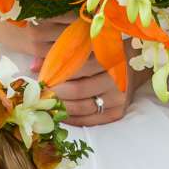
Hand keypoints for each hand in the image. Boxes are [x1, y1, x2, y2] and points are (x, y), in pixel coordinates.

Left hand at [15, 20, 133, 127]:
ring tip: (45, 105)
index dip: (56, 74)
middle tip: (38, 94)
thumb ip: (62, 54)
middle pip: (78, 90)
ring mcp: (118, 98)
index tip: (41, 78)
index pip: (77, 68)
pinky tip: (58, 115)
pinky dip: (71, 119)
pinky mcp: (117, 113)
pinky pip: (90, 120)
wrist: (135, 68)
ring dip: (60, 107)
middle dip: (55, 93)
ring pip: (82, 107)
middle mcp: (116, 80)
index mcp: (109, 58)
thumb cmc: (105, 54)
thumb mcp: (87, 48)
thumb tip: (33, 66)